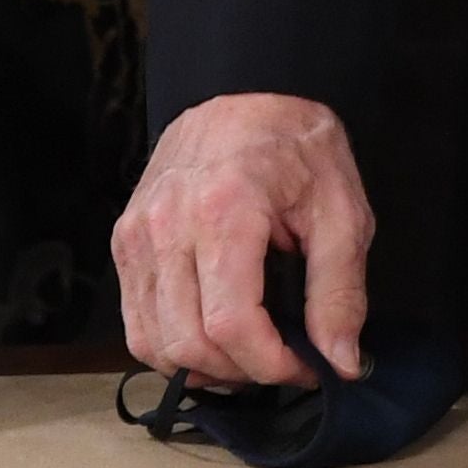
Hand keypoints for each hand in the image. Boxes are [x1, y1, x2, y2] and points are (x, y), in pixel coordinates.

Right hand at [110, 93, 370, 387]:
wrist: (246, 94)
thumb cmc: (297, 147)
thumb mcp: (342, 211)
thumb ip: (340, 292)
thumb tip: (342, 363)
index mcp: (223, 209)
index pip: (231, 325)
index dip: (273, 365)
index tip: (308, 368)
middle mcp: (166, 224)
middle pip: (188, 343)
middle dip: (244, 373)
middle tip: (284, 363)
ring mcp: (136, 235)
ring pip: (154, 344)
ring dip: (206, 368)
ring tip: (250, 355)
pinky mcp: (125, 243)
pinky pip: (136, 324)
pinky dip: (171, 349)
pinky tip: (212, 341)